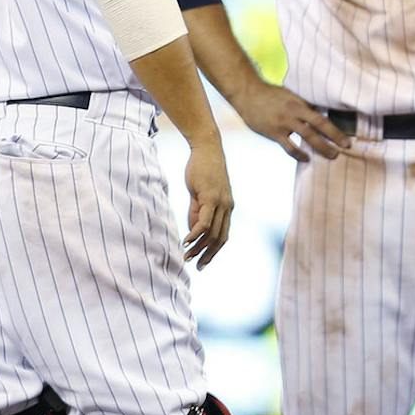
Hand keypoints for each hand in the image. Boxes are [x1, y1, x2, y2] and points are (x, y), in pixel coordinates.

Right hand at [182, 136, 233, 267]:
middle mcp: (228, 208)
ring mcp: (221, 203)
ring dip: (199, 247)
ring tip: (186, 256)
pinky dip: (195, 234)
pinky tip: (186, 241)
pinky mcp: (212, 197)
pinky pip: (204, 222)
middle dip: (207, 255)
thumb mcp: (199, 194)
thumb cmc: (202, 170)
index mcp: (227, 208)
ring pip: (212, 233)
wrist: (206, 148)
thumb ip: (197, 211)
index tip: (203, 263)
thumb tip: (193, 229)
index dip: (213, 251)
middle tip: (195, 266)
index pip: (223, 236)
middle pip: (220, 239)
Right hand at [229, 82, 350, 162]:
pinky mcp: (273, 133)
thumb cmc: (270, 94)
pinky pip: (289, 147)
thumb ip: (303, 105)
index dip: (335, 130)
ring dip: (321, 148)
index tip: (346, 139)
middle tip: (344, 149)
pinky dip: (299, 154)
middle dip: (333, 140)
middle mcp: (293, 114)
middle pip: (318, 128)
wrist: (248, 94)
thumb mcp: (290, 95)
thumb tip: (319, 114)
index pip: (321, 118)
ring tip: (332, 155)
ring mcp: (283, 124)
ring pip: (306, 138)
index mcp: (299, 103)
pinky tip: (306, 158)